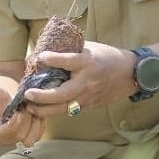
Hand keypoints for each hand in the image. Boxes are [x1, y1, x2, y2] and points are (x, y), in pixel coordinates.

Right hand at [0, 78, 45, 148]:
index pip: (4, 134)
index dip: (14, 123)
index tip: (18, 109)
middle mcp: (2, 139)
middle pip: (19, 136)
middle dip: (26, 119)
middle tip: (26, 105)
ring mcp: (14, 140)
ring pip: (30, 139)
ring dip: (35, 123)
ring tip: (31, 108)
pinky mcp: (24, 137)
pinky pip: (37, 136)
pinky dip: (40, 124)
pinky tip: (36, 110)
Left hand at [21, 41, 138, 115]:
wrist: (130, 74)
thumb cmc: (108, 57)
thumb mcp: (91, 48)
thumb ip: (71, 51)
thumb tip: (47, 50)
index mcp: (88, 63)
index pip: (69, 61)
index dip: (53, 59)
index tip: (40, 57)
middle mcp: (87, 81)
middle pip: (63, 93)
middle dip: (43, 96)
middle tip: (28, 93)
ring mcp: (88, 96)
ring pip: (64, 108)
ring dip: (45, 109)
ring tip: (30, 107)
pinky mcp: (89, 105)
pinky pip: (70, 110)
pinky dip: (55, 110)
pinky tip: (43, 109)